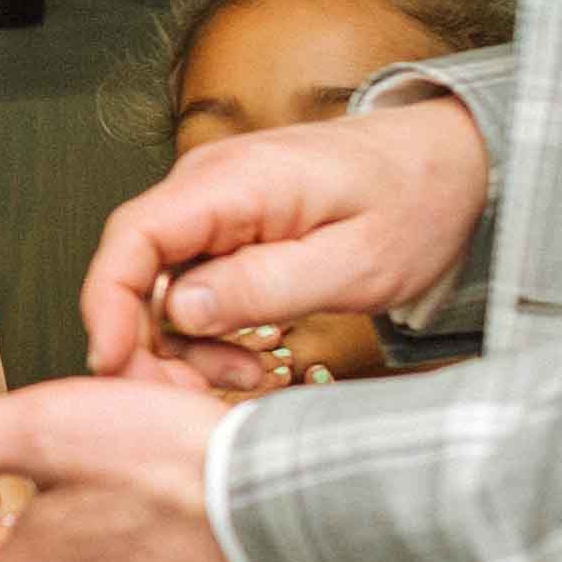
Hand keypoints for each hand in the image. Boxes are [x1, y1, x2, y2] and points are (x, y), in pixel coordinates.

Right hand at [79, 98, 489, 385]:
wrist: (454, 164)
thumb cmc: (417, 202)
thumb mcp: (354, 262)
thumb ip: (264, 285)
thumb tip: (179, 310)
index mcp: (235, 182)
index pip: (133, 236)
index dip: (107, 304)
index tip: (113, 364)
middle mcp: (209, 183)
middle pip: (135, 269)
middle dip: (149, 343)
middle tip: (193, 397)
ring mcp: (214, 203)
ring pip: (160, 285)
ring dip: (185, 345)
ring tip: (245, 376)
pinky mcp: (226, 225)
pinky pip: (190, 283)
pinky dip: (208, 329)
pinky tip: (250, 354)